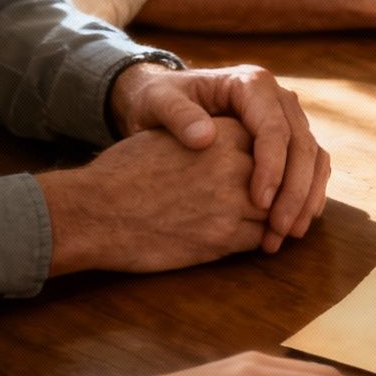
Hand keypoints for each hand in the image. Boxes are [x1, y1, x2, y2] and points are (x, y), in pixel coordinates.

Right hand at [40, 120, 268, 275]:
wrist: (95, 211)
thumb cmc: (124, 173)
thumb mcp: (171, 137)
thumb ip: (208, 137)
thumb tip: (227, 144)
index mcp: (222, 133)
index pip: (270, 145)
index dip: (271, 162)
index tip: (268, 174)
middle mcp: (234, 164)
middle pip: (280, 179)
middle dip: (280, 193)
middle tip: (280, 204)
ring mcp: (232, 202)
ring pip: (276, 212)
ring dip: (272, 221)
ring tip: (266, 225)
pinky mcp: (223, 238)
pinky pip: (258, 240)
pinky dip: (257, 242)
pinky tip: (242, 240)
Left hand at [108, 62, 330, 252]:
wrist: (168, 100)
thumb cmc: (161, 100)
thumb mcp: (159, 101)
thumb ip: (177, 116)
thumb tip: (205, 138)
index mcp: (252, 83)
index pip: (274, 129)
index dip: (272, 168)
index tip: (258, 204)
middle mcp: (278, 98)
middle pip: (302, 145)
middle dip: (295, 190)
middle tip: (280, 229)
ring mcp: (288, 117)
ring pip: (314, 157)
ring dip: (307, 197)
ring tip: (289, 233)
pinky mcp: (290, 138)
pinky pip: (312, 165)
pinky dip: (309, 194)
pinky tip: (296, 222)